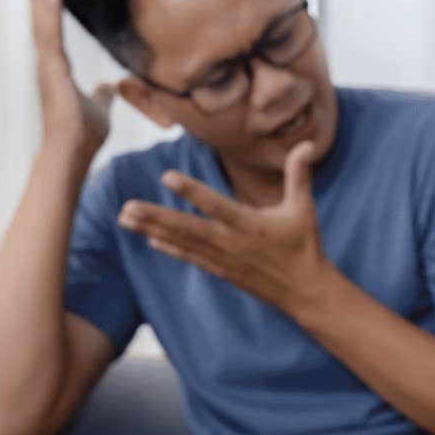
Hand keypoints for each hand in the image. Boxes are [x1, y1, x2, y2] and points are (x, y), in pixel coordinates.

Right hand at [28, 0, 111, 159]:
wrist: (72, 153)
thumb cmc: (83, 135)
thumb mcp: (100, 109)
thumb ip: (103, 96)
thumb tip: (109, 86)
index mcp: (59, 71)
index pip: (55, 33)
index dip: (51, 11)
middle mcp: (49, 65)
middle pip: (43, 23)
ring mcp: (48, 67)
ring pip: (43, 24)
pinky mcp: (52, 70)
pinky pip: (52, 35)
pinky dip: (51, 13)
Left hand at [116, 141, 334, 310]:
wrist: (305, 291)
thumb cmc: (305, 245)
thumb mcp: (304, 208)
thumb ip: (299, 174)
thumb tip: (308, 143)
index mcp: (250, 224)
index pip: (217, 205)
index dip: (192, 191)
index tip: (167, 176)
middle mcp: (232, 242)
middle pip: (187, 228)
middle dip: (155, 217)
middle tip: (127, 208)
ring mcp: (224, 259)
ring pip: (183, 242)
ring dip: (152, 230)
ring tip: (126, 218)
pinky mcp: (222, 271)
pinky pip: (191, 258)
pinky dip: (170, 248)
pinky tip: (150, 239)